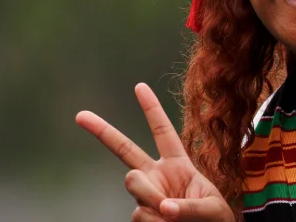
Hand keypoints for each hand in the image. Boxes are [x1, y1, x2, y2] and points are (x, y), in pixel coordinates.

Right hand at [75, 84, 234, 221]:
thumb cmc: (214, 219)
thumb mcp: (210, 208)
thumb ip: (188, 207)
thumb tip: (163, 208)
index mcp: (178, 164)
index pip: (163, 132)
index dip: (152, 110)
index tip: (139, 86)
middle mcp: (156, 175)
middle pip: (125, 150)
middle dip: (103, 131)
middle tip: (81, 115)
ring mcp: (145, 195)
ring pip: (134, 186)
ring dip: (152, 198)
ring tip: (172, 216)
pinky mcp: (140, 215)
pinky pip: (139, 215)